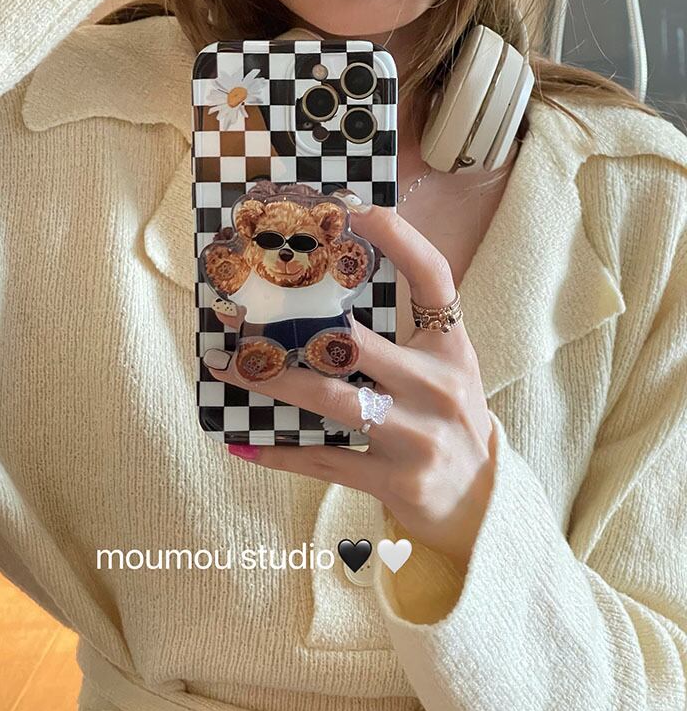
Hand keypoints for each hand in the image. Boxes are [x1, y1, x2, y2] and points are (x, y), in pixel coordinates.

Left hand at [202, 196, 496, 573]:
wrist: (484, 503)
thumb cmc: (452, 424)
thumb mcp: (446, 371)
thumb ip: (402, 338)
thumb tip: (326, 305)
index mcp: (453, 348)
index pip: (434, 276)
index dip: (398, 236)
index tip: (353, 208)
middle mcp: (440, 387)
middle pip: (356, 341)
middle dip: (293, 325)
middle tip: (241, 307)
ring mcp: (418, 437)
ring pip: (330, 400)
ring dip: (271, 382)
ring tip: (225, 367)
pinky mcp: (396, 481)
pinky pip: (324, 463)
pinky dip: (278, 453)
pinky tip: (241, 443)